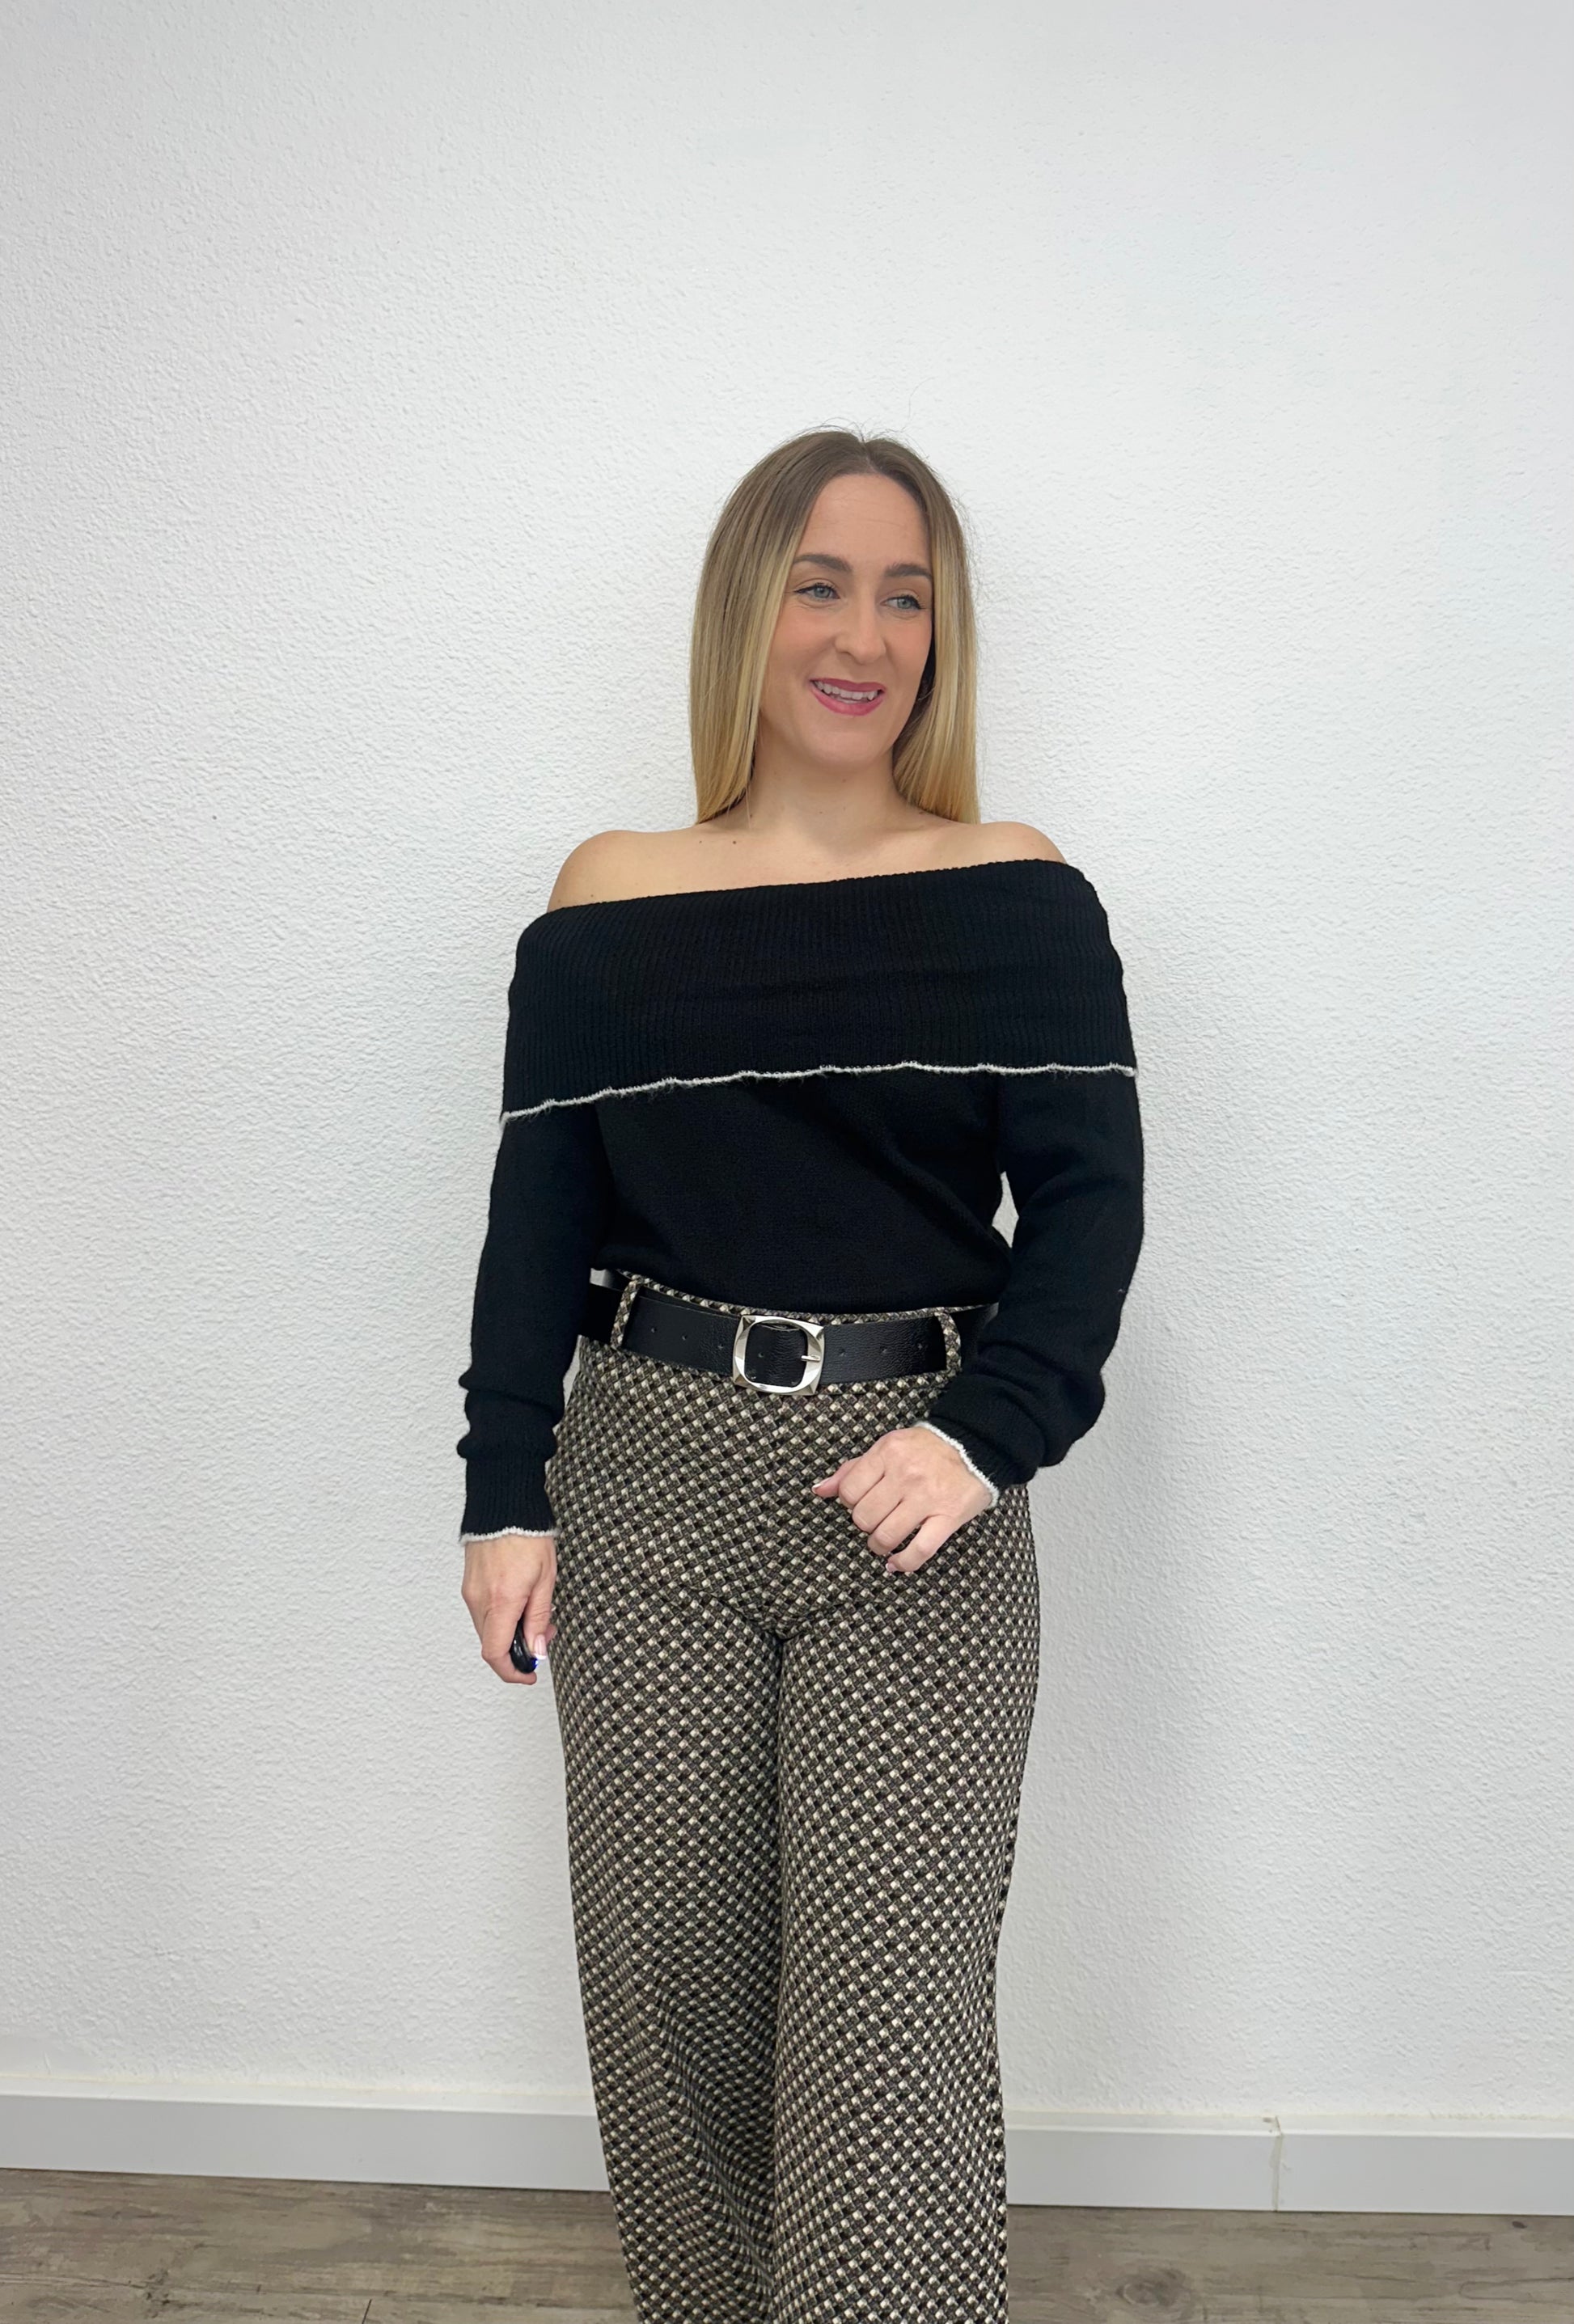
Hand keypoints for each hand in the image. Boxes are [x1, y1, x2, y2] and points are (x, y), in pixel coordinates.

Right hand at [461, 1532, 557, 1684]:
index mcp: (501, 1601)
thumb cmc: (528, 1536)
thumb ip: (539, 1618)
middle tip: (544, 1636)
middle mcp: (479, 1600)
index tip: (528, 1675)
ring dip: (510, 1632)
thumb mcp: (545, 1579)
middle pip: (492, 1644)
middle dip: (518, 1650)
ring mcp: (471, 1592)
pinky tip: (520, 1603)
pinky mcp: (469, 1585)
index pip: (496, 1653)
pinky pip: (482, 1613)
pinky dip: (501, 1618)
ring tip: (536, 1613)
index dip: (512, 1672)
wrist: (504, 1506)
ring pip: (488, 1630)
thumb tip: (536, 1650)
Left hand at [811, 1426, 993, 1574]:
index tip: (860, 1504)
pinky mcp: (948, 1517)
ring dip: (879, 1545)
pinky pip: (919, 1550)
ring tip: (883, 1542)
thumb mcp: (888, 1447)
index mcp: (888, 1453)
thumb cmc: (927, 1449)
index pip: (849, 1491)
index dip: (850, 1504)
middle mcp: (906, 1475)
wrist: (976, 1446)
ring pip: (887, 1536)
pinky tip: (896, 1563)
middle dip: (864, 1525)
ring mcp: (927, 1497)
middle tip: (874, 1521)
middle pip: (865, 1517)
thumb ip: (853, 1469)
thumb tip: (820, 1490)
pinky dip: (903, 1563)